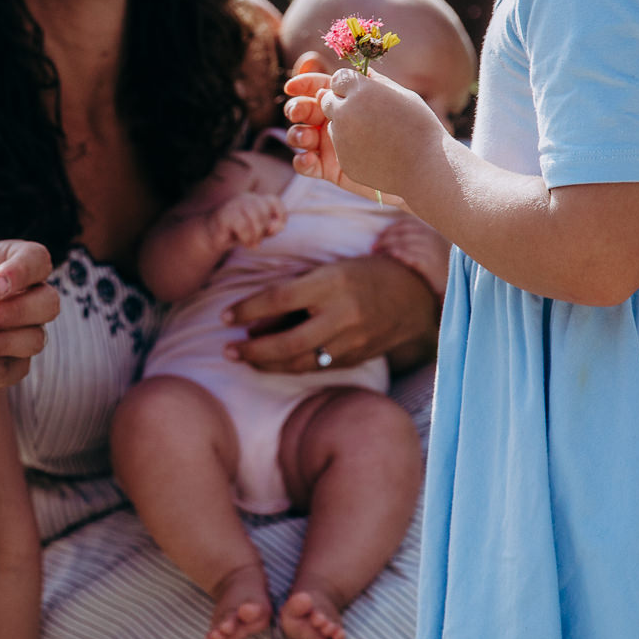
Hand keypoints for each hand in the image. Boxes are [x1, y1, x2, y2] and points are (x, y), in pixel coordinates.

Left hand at [0, 239, 60, 394]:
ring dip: (3, 341)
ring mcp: (27, 333)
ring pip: (36, 338)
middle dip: (17, 311)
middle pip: (49, 302)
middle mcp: (29, 297)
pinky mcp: (15, 365)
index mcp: (14, 262)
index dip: (21, 273)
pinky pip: (16, 368)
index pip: (37, 259)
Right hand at [209, 192, 285, 249]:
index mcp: (255, 200)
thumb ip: (270, 229)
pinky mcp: (225, 214)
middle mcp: (245, 198)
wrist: (211, 237)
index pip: (273, 200)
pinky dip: (247, 237)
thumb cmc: (236, 233)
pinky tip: (244, 242)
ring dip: (256, 234)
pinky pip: (243, 225)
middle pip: (264, 210)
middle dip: (264, 229)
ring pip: (256, 216)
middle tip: (257, 241)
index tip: (280, 228)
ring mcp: (234, 204)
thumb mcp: (257, 232)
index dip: (280, 213)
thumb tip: (278, 227)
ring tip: (250, 243)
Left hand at [223, 253, 439, 374]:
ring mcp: (352, 341)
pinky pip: (317, 367)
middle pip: (289, 341)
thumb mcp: (329, 271)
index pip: (280, 298)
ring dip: (267, 363)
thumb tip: (252, 320)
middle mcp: (343, 314)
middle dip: (253, 350)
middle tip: (228, 350)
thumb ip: (294, 293)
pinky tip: (271, 363)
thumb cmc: (363, 275)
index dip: (248, 309)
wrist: (413, 295)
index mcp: (333, 283)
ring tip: (243, 357)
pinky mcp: (356, 358)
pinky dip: (289, 367)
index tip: (225, 316)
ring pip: (301, 361)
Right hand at [284, 65, 445, 202]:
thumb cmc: (409, 129)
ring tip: (306, 138)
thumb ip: (364, 84)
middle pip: (304, 109)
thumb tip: (338, 72)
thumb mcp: (390, 98)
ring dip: (296, 134)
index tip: (293, 86)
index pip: (319, 86)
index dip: (303, 83)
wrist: (421, 168)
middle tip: (298, 111)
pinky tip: (308, 159)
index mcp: (349, 99)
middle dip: (297, 108)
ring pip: (300, 135)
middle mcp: (336, 119)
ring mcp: (330, 144)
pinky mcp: (329, 169)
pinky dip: (302, 161)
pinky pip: (306, 164)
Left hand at [374, 217, 450, 296]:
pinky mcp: (430, 265)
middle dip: (385, 238)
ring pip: (404, 242)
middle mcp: (432, 238)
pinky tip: (390, 256)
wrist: (456, 286)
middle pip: (402, 232)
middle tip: (374, 247)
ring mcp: (432, 250)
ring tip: (377, 253)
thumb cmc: (441, 269)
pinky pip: (410, 255)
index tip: (380, 236)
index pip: (408, 223)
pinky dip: (398, 254)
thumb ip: (418, 241)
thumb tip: (394, 238)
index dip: (391, 228)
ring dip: (387, 246)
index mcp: (432, 232)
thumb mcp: (432, 249)